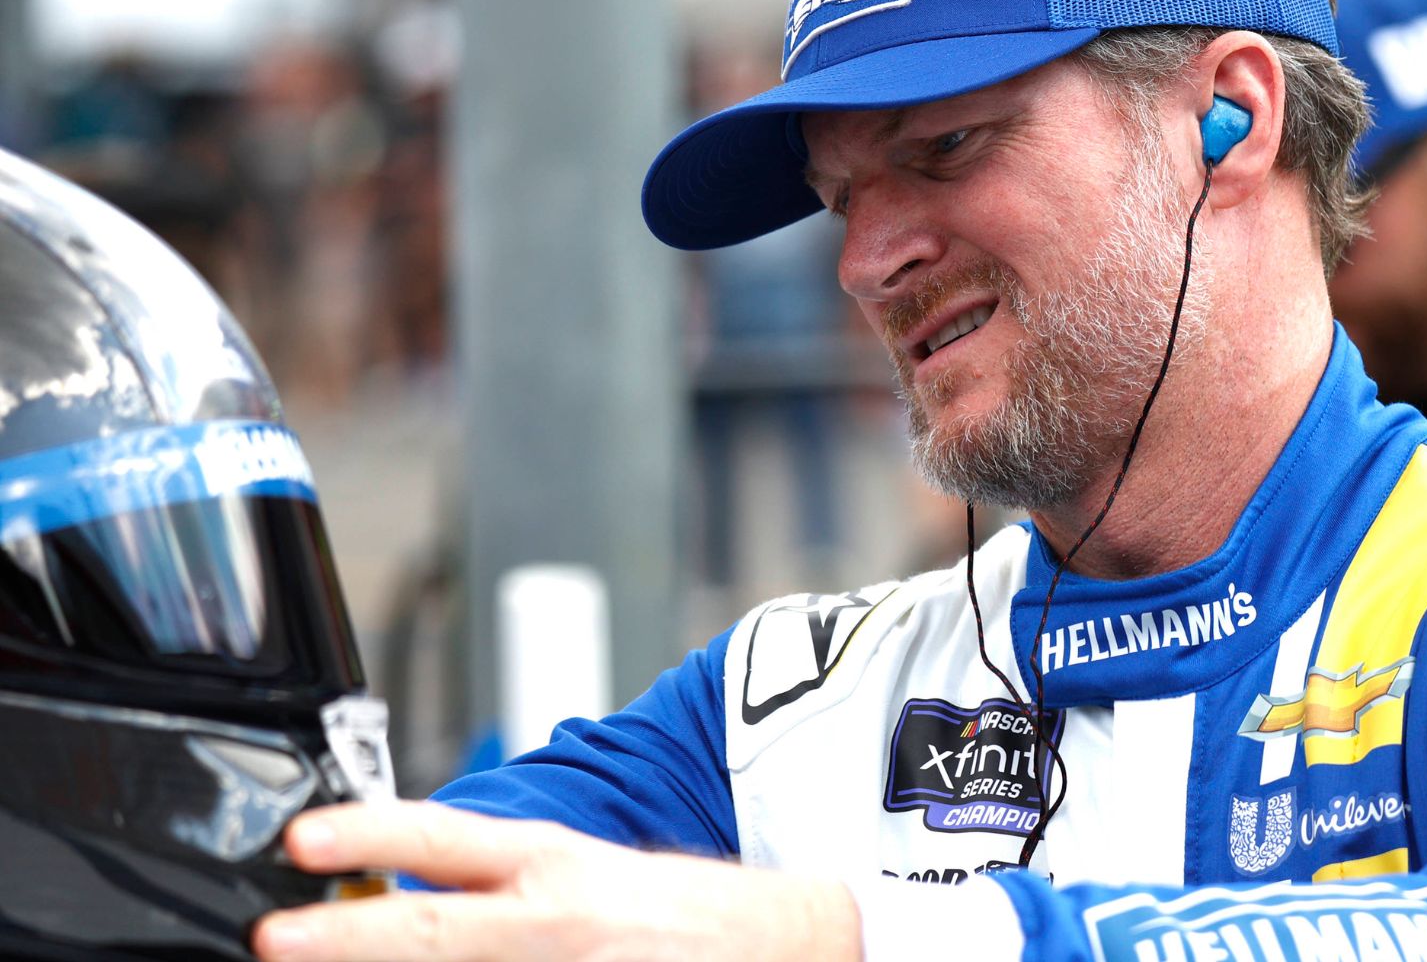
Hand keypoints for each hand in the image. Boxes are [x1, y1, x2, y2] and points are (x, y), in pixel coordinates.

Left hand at [253, 801, 860, 961]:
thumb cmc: (694, 917)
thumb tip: (420, 903)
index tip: (304, 838)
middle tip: (274, 939)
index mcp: (561, 869)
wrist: (800, 944)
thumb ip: (513, 889)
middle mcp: (559, 922)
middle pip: (431, 931)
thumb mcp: (601, 877)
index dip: (371, 833)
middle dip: (344, 938)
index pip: (450, 839)